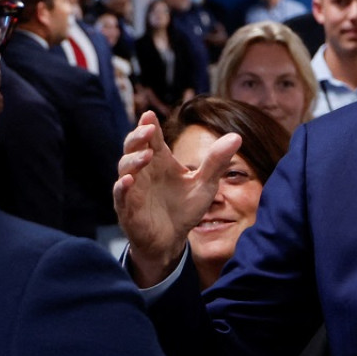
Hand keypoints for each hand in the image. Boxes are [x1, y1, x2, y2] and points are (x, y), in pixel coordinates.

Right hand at [113, 111, 241, 285]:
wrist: (173, 240)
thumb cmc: (185, 209)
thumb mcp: (205, 184)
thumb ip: (217, 161)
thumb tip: (236, 136)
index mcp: (160, 160)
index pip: (152, 137)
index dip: (149, 125)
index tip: (150, 115)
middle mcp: (144, 170)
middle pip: (133, 146)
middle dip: (138, 136)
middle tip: (149, 128)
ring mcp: (133, 188)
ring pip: (124, 167)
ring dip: (133, 159)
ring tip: (147, 154)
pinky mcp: (127, 208)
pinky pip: (120, 194)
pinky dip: (122, 187)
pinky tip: (128, 181)